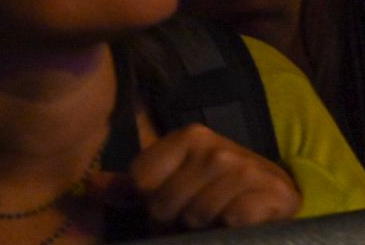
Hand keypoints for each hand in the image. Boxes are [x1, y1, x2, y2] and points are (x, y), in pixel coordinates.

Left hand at [85, 123, 300, 230]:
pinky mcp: (273, 194)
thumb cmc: (214, 193)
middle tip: (195, 218)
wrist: (275, 196)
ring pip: (196, 215)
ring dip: (204, 229)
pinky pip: (233, 220)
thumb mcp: (171, 185)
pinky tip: (239, 223)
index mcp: (191, 137)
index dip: (150, 202)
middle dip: (175, 221)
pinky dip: (232, 229)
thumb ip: (131, 188)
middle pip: (164, 203)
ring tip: (216, 222)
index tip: (173, 203)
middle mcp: (218, 147)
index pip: (141, 180)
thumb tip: (90, 187)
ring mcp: (247, 169)